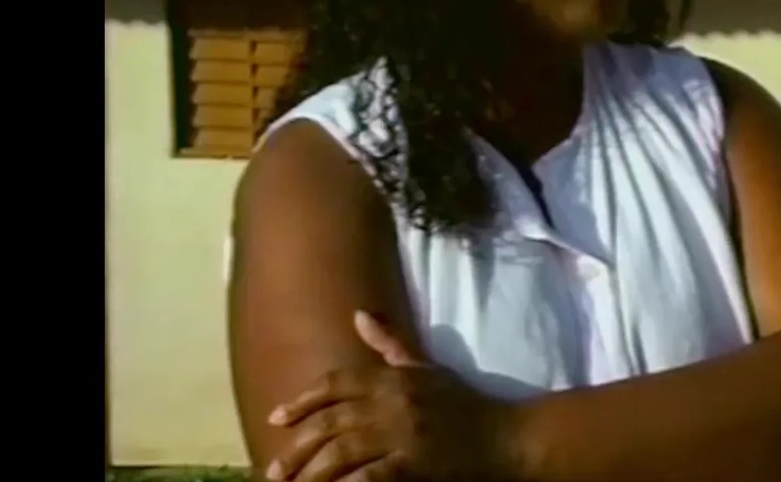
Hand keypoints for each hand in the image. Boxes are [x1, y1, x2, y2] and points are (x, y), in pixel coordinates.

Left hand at [265, 311, 523, 481]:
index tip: (277, 417)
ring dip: (312, 472)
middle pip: (332, 420)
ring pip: (343, 451)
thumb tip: (358, 314)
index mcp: (393, 378)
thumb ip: (389, 344)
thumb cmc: (463, 404)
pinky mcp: (415, 464)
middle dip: (298, 446)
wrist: (506, 436)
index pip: (337, 383)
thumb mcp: (426, 368)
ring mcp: (404, 434)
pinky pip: (370, 477)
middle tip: (274, 469)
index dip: (303, 400)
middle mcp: (393, 402)